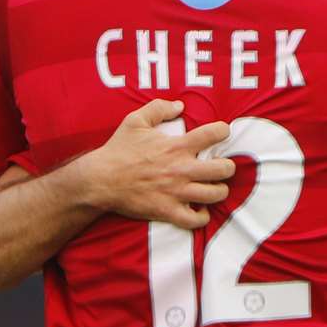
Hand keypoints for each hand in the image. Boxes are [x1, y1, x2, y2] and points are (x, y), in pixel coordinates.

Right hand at [81, 99, 234, 228]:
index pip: (214, 133)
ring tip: (212, 187)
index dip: (223, 131)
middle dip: (227, 167)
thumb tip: (179, 106)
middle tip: (219, 166)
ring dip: (218, 190)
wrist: (100, 180)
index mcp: (177, 146)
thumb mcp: (135, 120)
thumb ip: (159, 108)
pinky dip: (201, 216)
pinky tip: (198, 209)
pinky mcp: (167, 211)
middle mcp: (182, 169)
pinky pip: (196, 220)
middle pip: (224, 169)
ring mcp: (176, 192)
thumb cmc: (118, 150)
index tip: (220, 133)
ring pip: (216, 194)